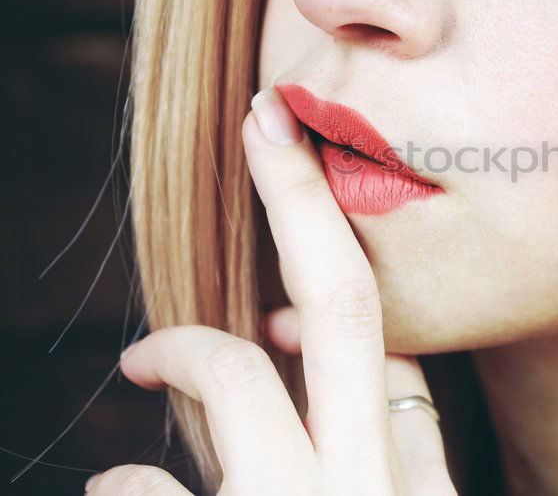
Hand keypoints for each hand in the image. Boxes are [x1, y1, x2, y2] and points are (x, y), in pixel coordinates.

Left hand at [85, 87, 456, 494]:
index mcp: (424, 492)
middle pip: (347, 307)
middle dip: (304, 200)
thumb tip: (397, 366)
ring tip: (142, 360)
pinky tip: (112, 485)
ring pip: (235, 373)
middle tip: (265, 120)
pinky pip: (147, 484)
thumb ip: (417, 460)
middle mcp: (369, 488)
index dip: (355, 285)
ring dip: (182, 349)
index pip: (405, 358)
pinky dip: (123, 481)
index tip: (307, 229)